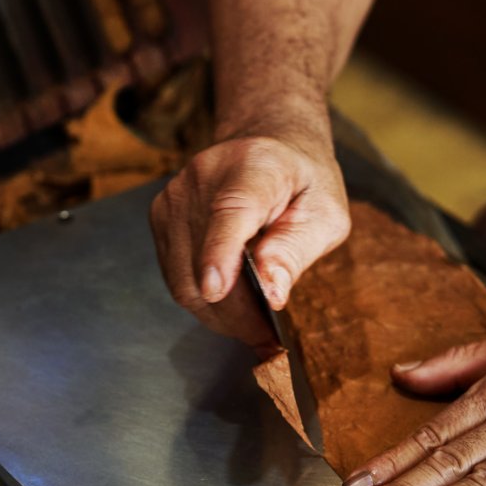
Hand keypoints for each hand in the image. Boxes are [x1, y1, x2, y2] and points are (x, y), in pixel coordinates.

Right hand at [150, 131, 350, 345]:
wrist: (268, 146)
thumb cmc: (302, 183)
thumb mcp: (325, 213)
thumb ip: (297, 249)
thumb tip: (271, 292)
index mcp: (254, 167)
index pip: (229, 211)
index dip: (219, 252)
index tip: (216, 290)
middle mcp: (204, 177)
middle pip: (202, 259)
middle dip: (234, 312)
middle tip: (267, 339)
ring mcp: (175, 197)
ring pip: (183, 277)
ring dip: (219, 313)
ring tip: (253, 325)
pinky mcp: (161, 216)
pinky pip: (176, 275)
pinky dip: (204, 300)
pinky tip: (233, 306)